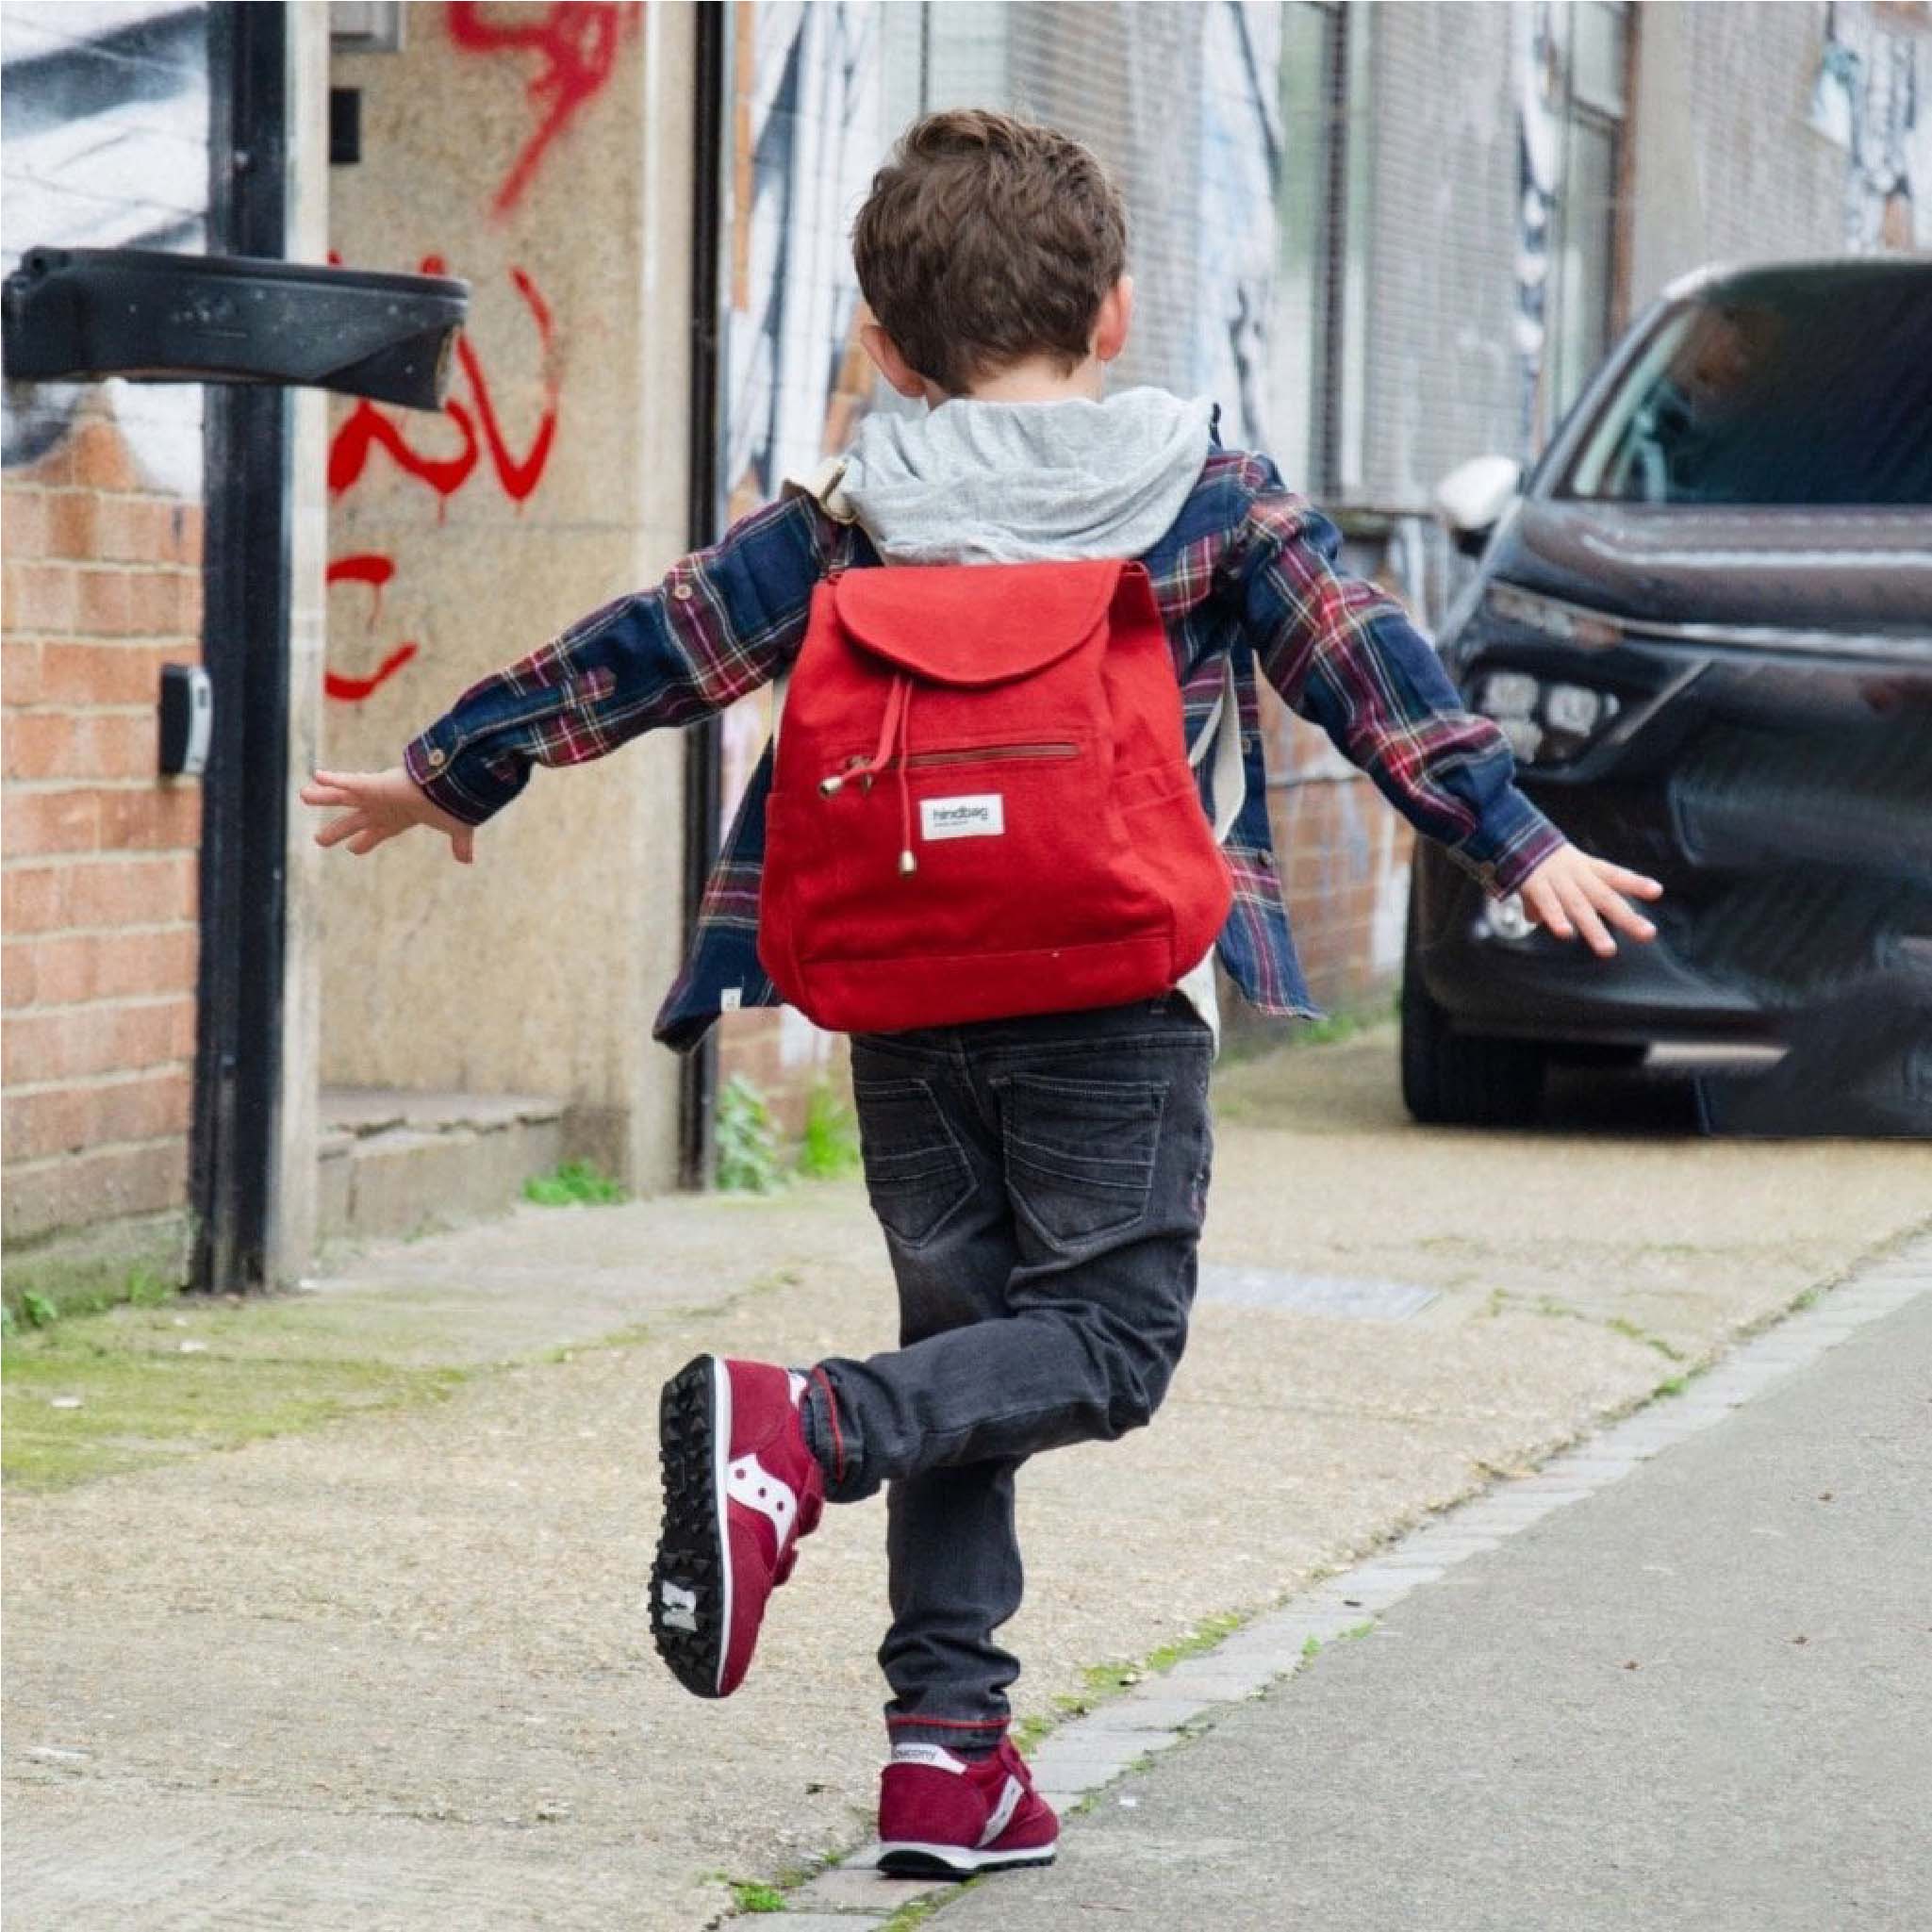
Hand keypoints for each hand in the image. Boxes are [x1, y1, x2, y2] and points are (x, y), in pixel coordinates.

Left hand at [301, 765, 476, 863]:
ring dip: (322, 797)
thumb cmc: (452, 806)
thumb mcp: (457, 828)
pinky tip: (317, 775)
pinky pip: (348, 781)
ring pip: (341, 797)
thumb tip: (469, 860)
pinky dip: (332, 779)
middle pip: (352, 822)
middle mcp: (381, 809)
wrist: (453, 791)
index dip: (363, 842)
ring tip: (304, 796)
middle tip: (319, 840)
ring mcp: (374, 796)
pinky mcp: (373, 784)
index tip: (353, 849)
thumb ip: (460, 843)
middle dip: (335, 832)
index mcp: (397, 820)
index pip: (376, 834)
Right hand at [1517, 844, 1661, 956]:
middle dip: (1627, 917)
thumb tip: (1535, 918)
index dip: (1634, 882)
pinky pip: (1548, 904)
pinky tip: (1566, 934)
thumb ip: (1548, 898)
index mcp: (1585, 867)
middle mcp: (1576, 874)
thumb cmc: (1535, 860)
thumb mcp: (1551, 873)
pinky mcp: (1534, 884)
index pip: (1614, 874)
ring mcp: (1556, 880)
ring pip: (1579, 906)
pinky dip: (1556, 918)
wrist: (1508, 834)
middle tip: (1648, 934)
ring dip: (1594, 929)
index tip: (1656, 891)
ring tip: (1608, 950)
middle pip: (1605, 896)